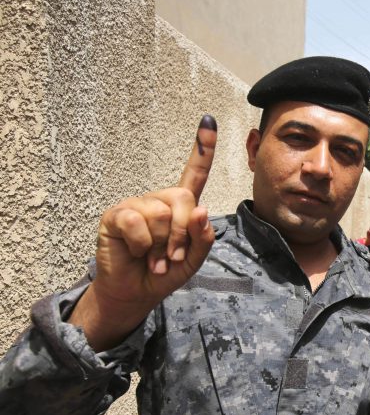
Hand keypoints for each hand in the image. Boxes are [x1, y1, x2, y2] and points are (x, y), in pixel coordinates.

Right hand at [69, 115, 217, 350]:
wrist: (135, 292)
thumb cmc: (164, 272)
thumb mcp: (193, 259)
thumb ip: (203, 237)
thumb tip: (201, 210)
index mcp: (181, 207)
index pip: (195, 173)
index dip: (203, 149)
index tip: (208, 121)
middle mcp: (159, 200)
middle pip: (184, 198)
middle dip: (182, 233)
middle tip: (171, 256)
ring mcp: (136, 205)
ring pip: (161, 213)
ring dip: (161, 244)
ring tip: (153, 258)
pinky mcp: (116, 215)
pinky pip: (137, 222)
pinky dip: (142, 245)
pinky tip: (136, 253)